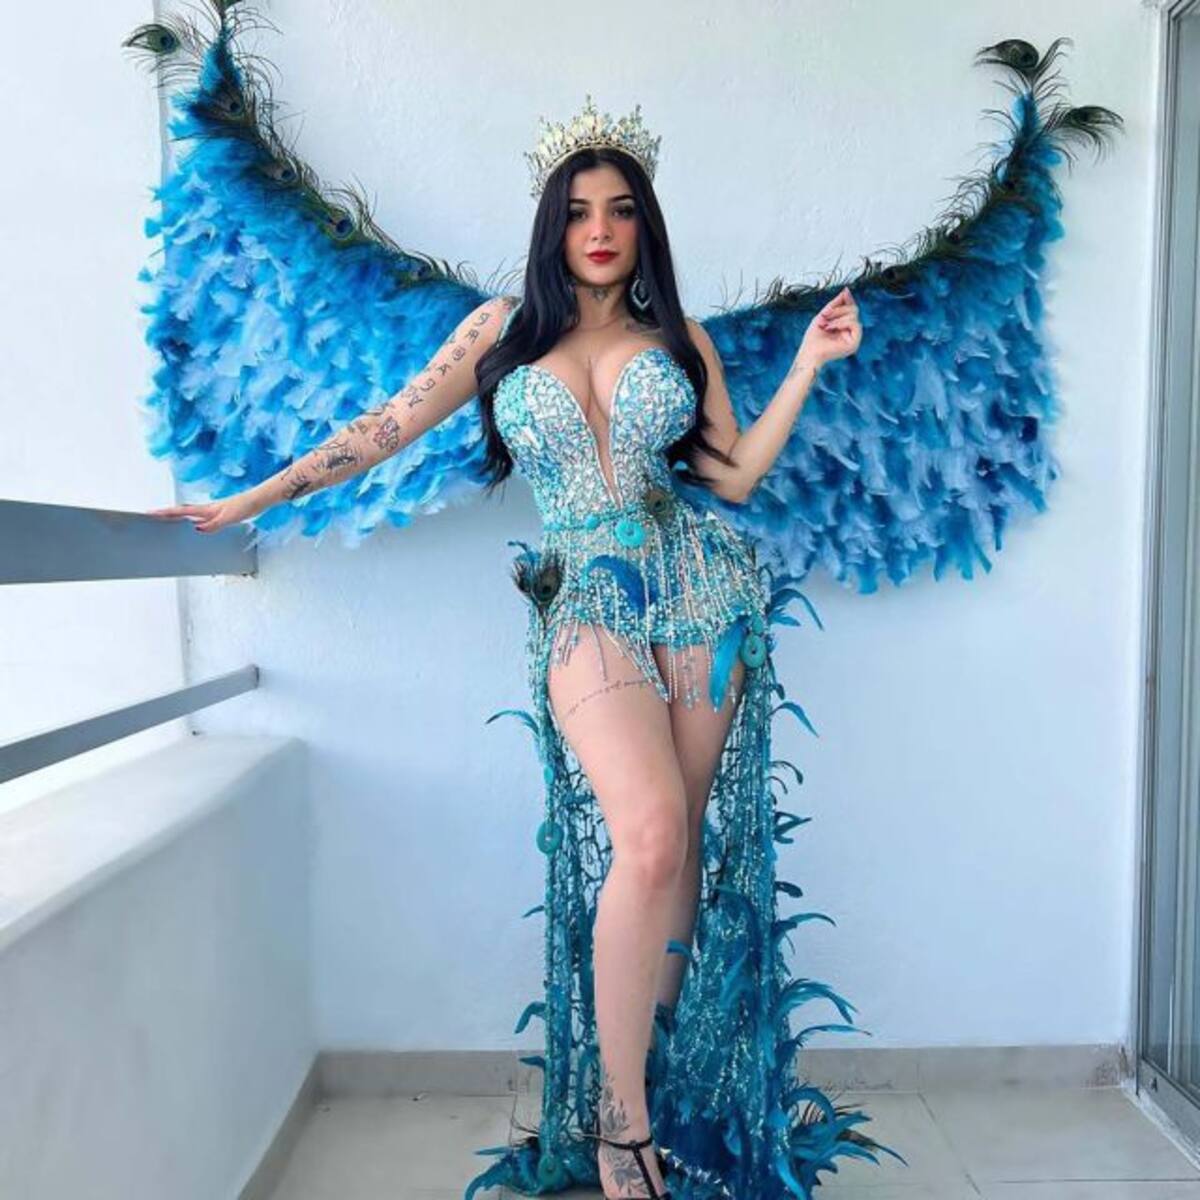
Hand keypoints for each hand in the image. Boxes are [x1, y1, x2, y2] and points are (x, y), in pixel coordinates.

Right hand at [145, 488, 262, 533]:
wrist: (258, 500)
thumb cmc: (245, 505)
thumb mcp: (230, 518)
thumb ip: (215, 524)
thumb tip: (198, 529)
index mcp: (207, 510)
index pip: (181, 511)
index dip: (165, 512)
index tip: (150, 513)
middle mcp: (207, 509)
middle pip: (181, 511)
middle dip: (165, 513)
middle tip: (151, 516)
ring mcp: (212, 512)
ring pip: (189, 514)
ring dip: (176, 516)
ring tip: (164, 521)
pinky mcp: (219, 514)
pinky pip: (199, 518)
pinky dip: (191, 521)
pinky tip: (192, 526)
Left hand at [795, 286, 860, 369]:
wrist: (809, 353)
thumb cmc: (813, 338)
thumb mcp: (824, 316)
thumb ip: (835, 304)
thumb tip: (846, 291)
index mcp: (845, 328)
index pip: (851, 310)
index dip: (849, 300)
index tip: (845, 291)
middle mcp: (851, 333)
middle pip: (853, 310)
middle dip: (838, 309)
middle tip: (825, 315)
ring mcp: (854, 339)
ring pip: (853, 315)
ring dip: (837, 316)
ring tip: (825, 324)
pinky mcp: (854, 343)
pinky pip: (855, 324)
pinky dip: (841, 323)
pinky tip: (831, 327)